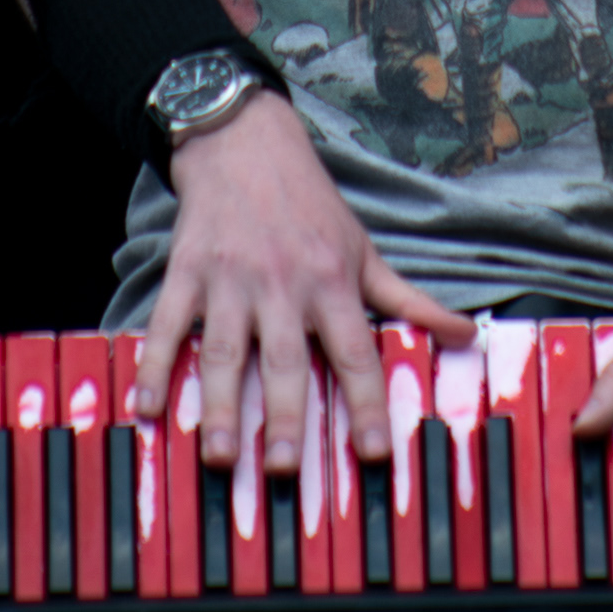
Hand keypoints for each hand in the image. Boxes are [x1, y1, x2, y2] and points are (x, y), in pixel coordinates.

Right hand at [133, 90, 472, 476]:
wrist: (245, 142)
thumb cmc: (310, 205)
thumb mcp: (364, 250)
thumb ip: (408, 301)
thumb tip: (465, 335)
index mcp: (331, 282)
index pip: (355, 352)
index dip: (366, 404)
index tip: (373, 453)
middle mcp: (283, 284)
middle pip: (287, 360)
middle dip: (286, 416)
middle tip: (284, 469)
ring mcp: (231, 279)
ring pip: (226, 351)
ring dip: (222, 405)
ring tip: (220, 455)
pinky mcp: (187, 270)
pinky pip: (169, 324)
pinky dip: (156, 364)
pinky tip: (147, 405)